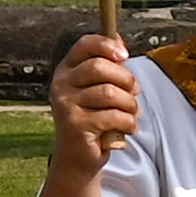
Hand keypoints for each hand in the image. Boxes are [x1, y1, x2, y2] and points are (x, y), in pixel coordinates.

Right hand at [46, 32, 143, 174]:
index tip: (125, 55)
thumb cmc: (93, 119)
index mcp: (66, 70)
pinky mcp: (75, 124)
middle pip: (99, 67)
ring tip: (132, 114)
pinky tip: (128, 128)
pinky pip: (113, 116)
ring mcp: (65, 104)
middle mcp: (61, 84)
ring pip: (110, 93)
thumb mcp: (99, 88)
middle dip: (126, 79)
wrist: (78, 155)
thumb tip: (119, 40)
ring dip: (130, 105)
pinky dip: (128, 123)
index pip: (85, 45)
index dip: (107, 45)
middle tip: (135, 93)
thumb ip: (108, 66)